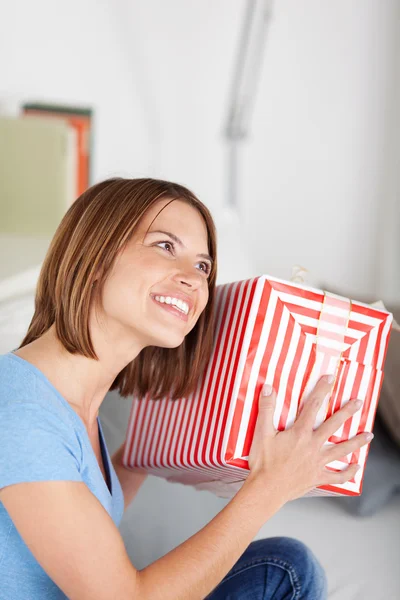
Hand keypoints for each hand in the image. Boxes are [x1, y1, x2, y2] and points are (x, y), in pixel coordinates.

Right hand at [246, 375, 371, 502]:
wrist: (266, 489)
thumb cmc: (263, 462)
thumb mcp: (261, 433)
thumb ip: (266, 409)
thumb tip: (268, 387)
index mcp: (300, 433)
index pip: (313, 405)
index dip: (322, 389)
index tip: (330, 378)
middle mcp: (312, 446)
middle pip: (334, 425)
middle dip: (347, 412)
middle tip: (359, 402)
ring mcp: (317, 462)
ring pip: (341, 450)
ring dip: (356, 442)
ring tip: (368, 435)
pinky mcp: (317, 477)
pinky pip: (337, 476)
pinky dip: (348, 473)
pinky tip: (356, 468)